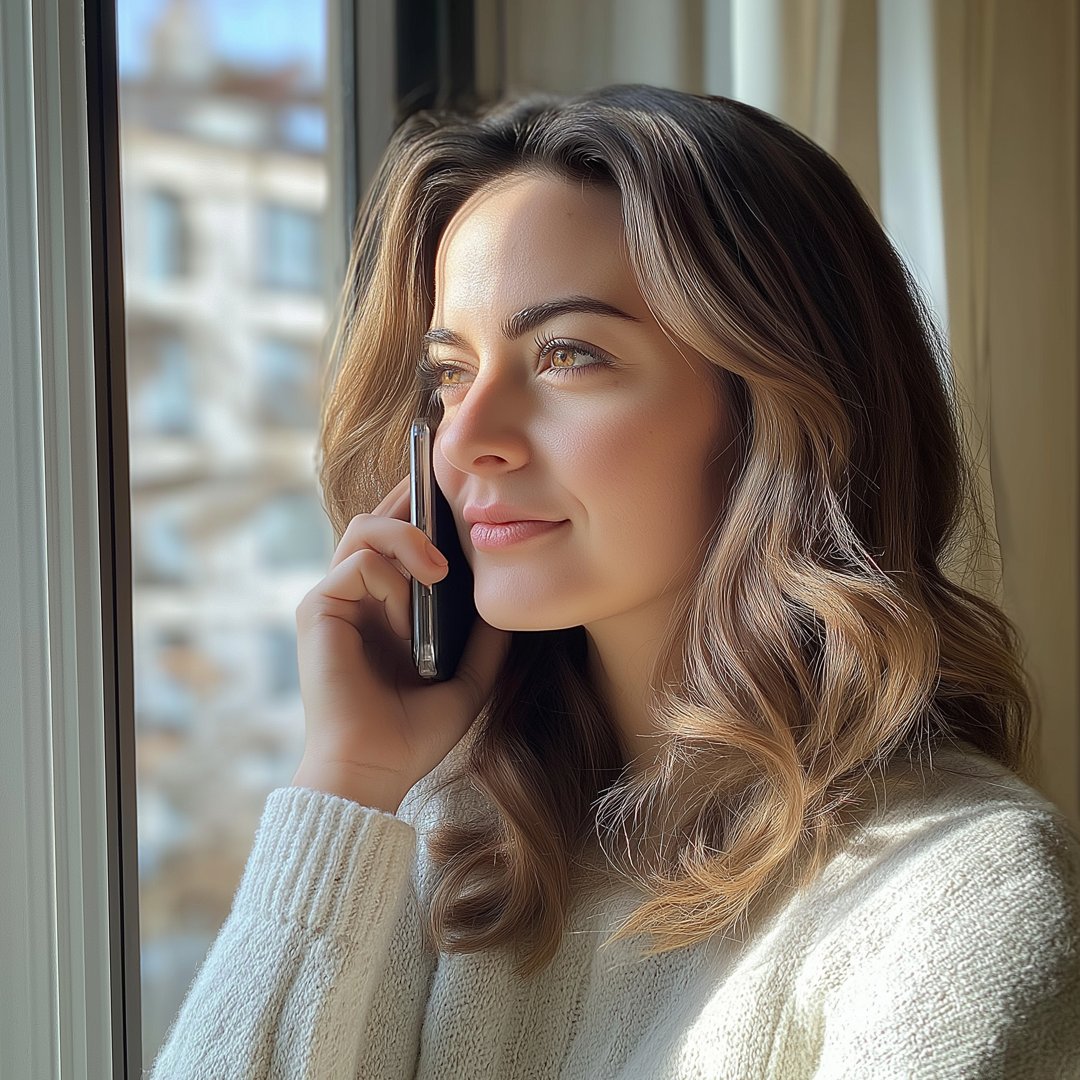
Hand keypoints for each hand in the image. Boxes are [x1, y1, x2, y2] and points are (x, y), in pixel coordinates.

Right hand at [290, 475, 510, 811]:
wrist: (375, 769)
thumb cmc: (414, 733)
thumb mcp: (469, 678)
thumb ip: (485, 638)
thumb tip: (508, 597)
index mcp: (383, 606)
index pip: (397, 536)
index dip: (421, 509)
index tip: (456, 493)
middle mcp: (354, 595)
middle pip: (377, 517)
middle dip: (413, 500)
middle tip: (451, 502)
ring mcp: (333, 599)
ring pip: (365, 528)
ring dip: (409, 541)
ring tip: (439, 573)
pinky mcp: (318, 608)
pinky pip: (358, 564)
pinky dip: (392, 583)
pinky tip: (408, 619)